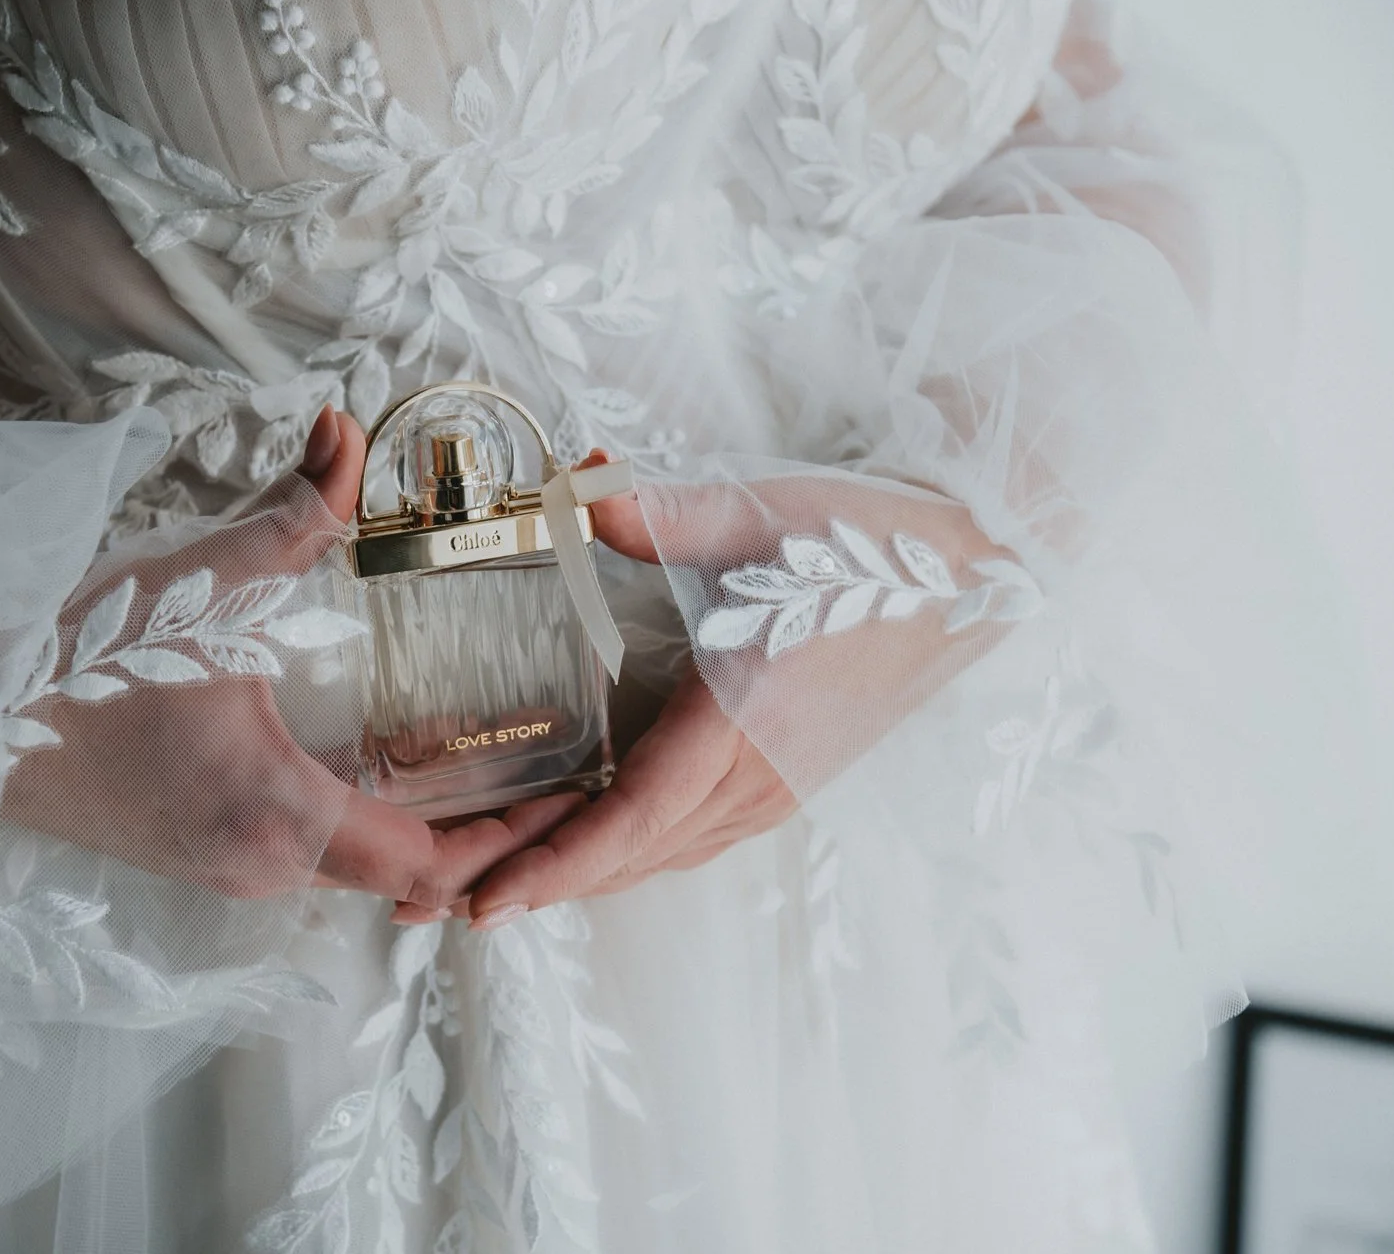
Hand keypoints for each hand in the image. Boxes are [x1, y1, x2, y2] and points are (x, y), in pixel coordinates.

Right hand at [3, 407, 572, 907]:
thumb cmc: (77, 650)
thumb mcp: (203, 576)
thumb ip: (296, 507)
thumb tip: (346, 427)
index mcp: (276, 813)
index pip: (429, 864)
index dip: (508, 839)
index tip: (565, 799)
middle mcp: (255, 864)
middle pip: (403, 880)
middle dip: (480, 841)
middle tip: (541, 785)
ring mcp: (218, 869)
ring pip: (353, 876)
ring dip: (420, 840)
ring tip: (481, 777)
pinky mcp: (190, 857)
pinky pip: (305, 863)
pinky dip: (362, 834)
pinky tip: (380, 774)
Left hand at [392, 456, 1020, 926]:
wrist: (971, 572)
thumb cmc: (868, 545)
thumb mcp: (761, 515)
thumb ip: (660, 512)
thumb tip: (574, 490)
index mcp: (743, 721)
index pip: (634, 818)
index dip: (554, 867)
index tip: (482, 905)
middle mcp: (756, 778)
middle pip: (624, 854)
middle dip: (524, 879)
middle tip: (421, 898)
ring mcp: (771, 789)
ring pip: (650, 854)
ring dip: (562, 872)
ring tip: (469, 881)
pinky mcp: (776, 781)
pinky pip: (679, 836)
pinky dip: (612, 851)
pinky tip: (565, 843)